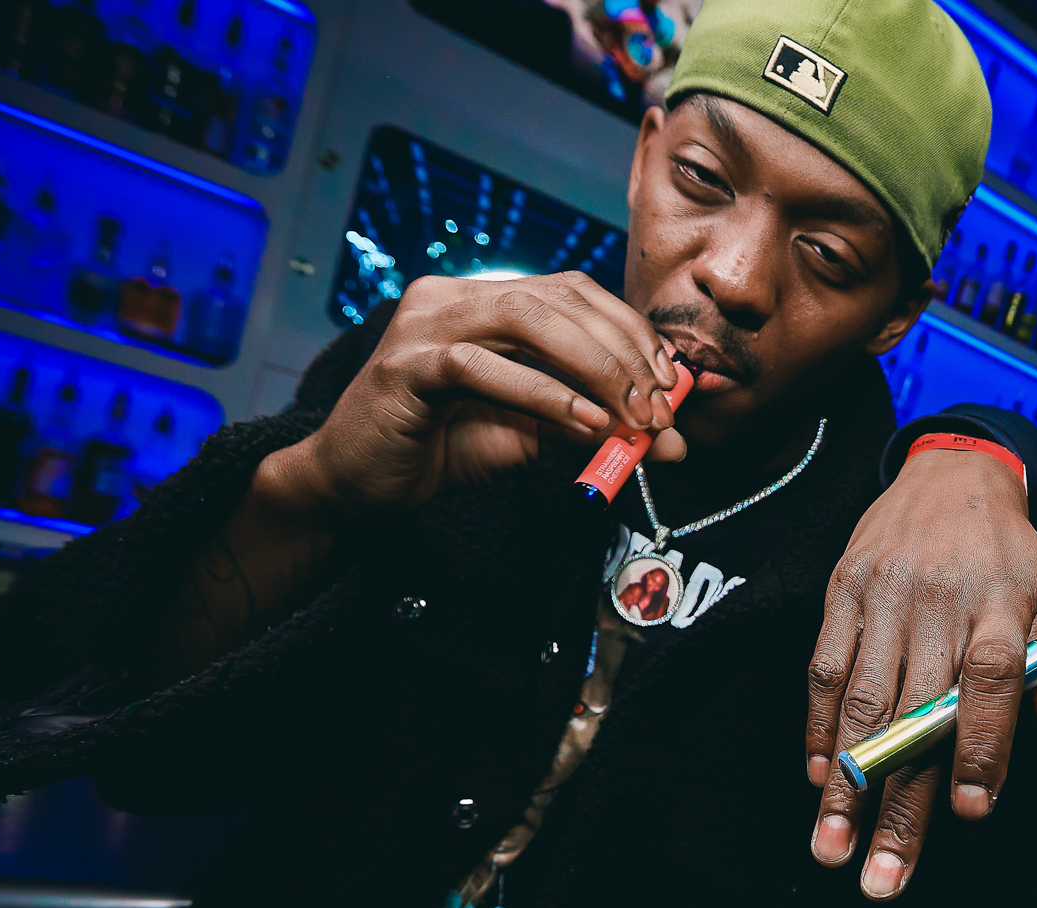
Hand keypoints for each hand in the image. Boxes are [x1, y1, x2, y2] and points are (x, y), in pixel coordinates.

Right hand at [266, 271, 688, 518]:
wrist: (364, 486)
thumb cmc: (446, 448)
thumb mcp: (536, 432)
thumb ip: (595, 422)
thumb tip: (669, 439)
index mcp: (487, 297)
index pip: (576, 291)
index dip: (631, 331)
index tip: (672, 384)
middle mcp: (454, 295)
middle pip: (560, 299)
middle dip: (622, 353)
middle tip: (659, 410)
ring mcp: (425, 323)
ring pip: (527, 319)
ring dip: (593, 368)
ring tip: (630, 417)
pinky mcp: (406, 366)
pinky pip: (483, 368)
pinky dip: (543, 395)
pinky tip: (584, 422)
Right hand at [805, 448, 1036, 899]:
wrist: (951, 469)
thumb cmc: (1004, 552)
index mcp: (1001, 604)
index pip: (994, 682)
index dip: (982, 746)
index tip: (970, 811)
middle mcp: (940, 601)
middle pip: (917, 714)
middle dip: (898, 804)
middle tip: (882, 879)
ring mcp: (885, 596)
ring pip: (861, 702)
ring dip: (846, 785)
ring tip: (834, 848)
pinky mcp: (843, 590)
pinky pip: (824, 668)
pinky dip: (819, 728)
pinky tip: (821, 780)